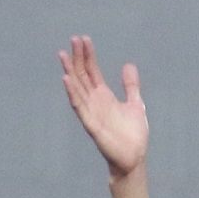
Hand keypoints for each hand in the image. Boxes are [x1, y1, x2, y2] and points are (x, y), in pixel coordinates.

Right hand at [59, 35, 148, 176]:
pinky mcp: (91, 125)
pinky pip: (79, 107)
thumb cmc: (133, 135)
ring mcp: (91, 112)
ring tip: (63, 55)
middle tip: (73, 39)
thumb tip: (128, 65)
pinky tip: (66, 80)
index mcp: (104, 96)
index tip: (84, 39)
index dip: (88, 55)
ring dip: (70, 71)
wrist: (134, 157)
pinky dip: (72, 93)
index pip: (92, 71)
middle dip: (78, 57)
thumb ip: (130, 85)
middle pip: (82, 75)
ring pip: (77, 88)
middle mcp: (94, 102)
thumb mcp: (135, 103)